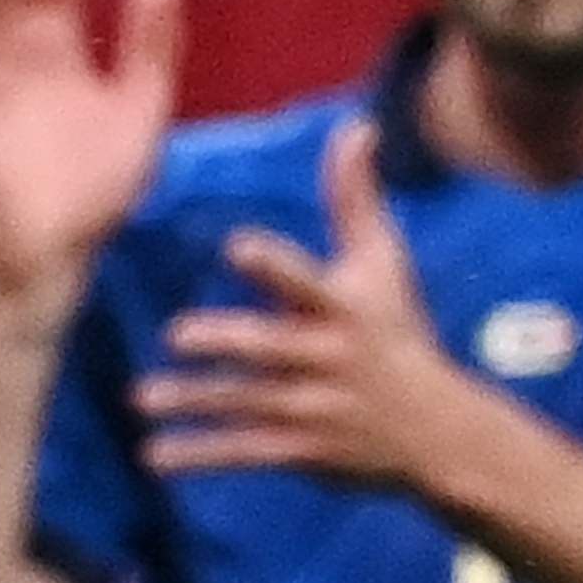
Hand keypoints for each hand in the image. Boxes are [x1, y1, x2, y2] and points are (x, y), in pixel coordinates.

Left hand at [140, 116, 509, 501]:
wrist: (439, 431)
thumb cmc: (398, 331)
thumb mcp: (383, 264)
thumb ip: (355, 198)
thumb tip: (354, 126)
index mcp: (342, 309)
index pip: (306, 281)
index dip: (275, 266)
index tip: (239, 247)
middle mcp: (325, 358)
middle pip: (269, 346)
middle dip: (226, 342)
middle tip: (179, 335)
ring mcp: (312, 408)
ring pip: (245, 402)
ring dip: (193, 400)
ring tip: (143, 398)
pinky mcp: (301, 450)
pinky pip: (243, 451)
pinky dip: (199, 455)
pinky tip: (154, 456)